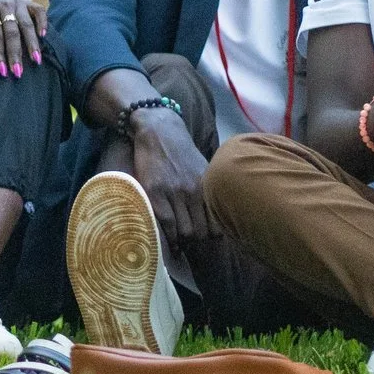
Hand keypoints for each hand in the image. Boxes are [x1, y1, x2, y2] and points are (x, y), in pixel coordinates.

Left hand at [0, 0, 45, 77]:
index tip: (2, 71)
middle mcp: (3, 5)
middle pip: (11, 31)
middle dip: (15, 53)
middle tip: (18, 72)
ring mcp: (17, 3)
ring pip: (26, 24)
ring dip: (31, 43)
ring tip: (36, 60)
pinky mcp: (29, 3)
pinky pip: (39, 11)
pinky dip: (42, 22)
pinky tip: (43, 36)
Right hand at [128, 108, 211, 242]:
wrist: (159, 130)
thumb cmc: (182, 151)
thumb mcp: (202, 169)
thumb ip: (207, 191)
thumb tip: (214, 214)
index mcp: (207, 188)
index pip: (217, 225)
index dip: (211, 237)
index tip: (203, 238)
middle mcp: (194, 192)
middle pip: (201, 233)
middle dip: (195, 243)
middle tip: (187, 243)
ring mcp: (175, 193)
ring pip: (185, 232)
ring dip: (180, 241)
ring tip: (175, 241)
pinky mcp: (155, 191)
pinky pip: (166, 223)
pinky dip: (167, 236)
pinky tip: (165, 240)